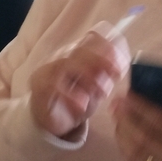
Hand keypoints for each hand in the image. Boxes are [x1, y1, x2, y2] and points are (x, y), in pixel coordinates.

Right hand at [29, 25, 129, 139]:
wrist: (51, 121)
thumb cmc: (75, 100)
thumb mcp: (95, 88)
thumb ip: (105, 76)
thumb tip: (120, 66)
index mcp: (76, 54)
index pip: (90, 40)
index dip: (107, 48)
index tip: (122, 62)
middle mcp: (60, 58)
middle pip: (79, 50)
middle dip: (101, 61)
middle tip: (115, 76)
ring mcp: (47, 71)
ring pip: (66, 64)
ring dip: (88, 77)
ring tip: (102, 93)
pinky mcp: (39, 88)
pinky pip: (53, 86)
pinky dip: (71, 95)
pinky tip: (82, 104)